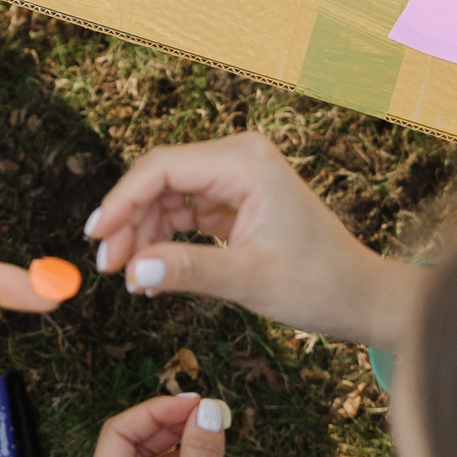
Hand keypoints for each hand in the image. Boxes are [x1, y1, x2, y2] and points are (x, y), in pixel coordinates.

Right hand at [83, 132, 418, 348]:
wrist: (360, 297)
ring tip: (129, 278)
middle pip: (160, 180)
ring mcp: (236, 178)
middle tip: (107, 267)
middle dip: (129, 221)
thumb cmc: (319, 283)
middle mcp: (238, 159)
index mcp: (245, 161)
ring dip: (143, 234)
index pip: (163, 168)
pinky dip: (165, 239)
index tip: (95, 237)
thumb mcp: (250, 279)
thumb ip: (189, 270)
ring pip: (167, 197)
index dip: (121, 201)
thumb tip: (134, 268)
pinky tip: (150, 271)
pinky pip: (185, 212)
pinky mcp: (234, 200)